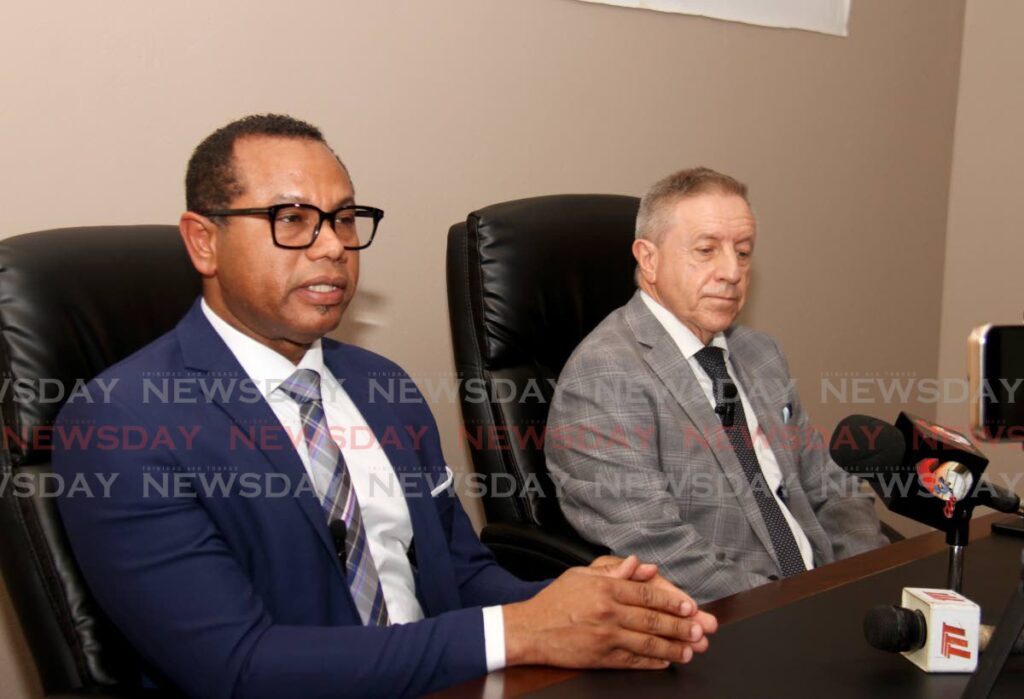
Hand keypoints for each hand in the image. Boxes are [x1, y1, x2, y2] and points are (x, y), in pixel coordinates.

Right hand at [503, 555, 715, 669]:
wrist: (530, 630)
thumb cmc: (555, 601)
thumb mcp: (581, 575)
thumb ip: (613, 570)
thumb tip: (642, 565)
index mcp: (605, 588)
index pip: (647, 594)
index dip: (672, 601)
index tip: (690, 606)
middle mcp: (608, 612)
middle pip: (653, 619)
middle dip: (681, 626)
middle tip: (700, 629)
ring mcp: (605, 637)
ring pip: (648, 642)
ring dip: (673, 647)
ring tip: (690, 649)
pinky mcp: (601, 657)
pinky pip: (633, 660)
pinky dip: (652, 661)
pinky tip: (666, 661)